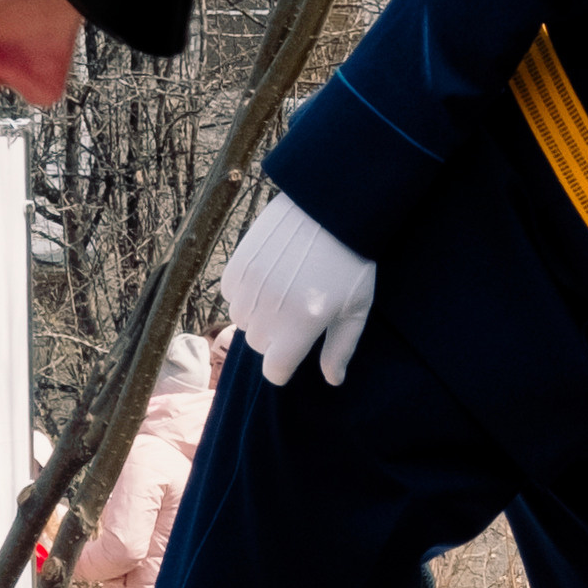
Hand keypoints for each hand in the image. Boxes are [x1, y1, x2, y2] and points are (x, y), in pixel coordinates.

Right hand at [222, 195, 376, 389]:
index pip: (275, 371)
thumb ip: (340, 349)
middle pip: (259, 345)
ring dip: (258, 314)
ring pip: (241, 321)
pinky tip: (269, 274)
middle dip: (275, 338)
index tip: (293, 356)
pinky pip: (231, 294)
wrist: (330, 207)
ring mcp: (250, 286)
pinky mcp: (237, 264)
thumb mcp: (356, 309)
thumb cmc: (350, 261)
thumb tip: (333, 380)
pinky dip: (245, 292)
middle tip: (297, 312)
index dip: (284, 368)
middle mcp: (270, 310)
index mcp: (302, 325)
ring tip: (284, 291)